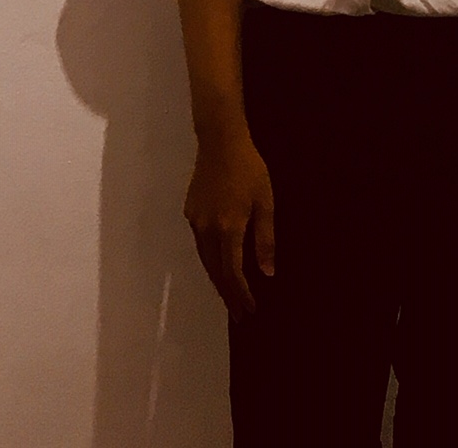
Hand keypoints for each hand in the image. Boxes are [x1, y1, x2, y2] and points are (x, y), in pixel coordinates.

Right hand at [185, 130, 274, 316]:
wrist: (220, 141)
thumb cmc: (250, 170)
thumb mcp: (266, 203)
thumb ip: (266, 239)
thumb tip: (267, 273)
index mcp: (229, 229)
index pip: (233, 272)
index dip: (241, 294)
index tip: (250, 311)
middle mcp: (208, 229)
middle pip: (215, 271)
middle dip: (227, 294)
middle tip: (239, 314)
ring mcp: (195, 220)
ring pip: (204, 259)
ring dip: (217, 279)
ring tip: (229, 295)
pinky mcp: (190, 211)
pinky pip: (199, 243)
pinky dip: (209, 259)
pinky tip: (217, 263)